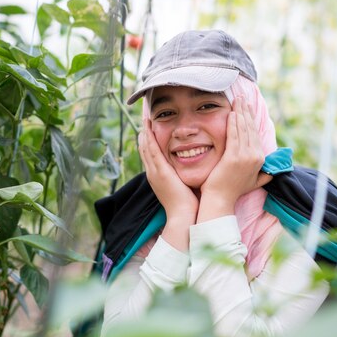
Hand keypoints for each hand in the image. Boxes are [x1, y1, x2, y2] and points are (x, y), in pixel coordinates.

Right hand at [138, 120, 198, 250]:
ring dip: (144, 133)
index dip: (149, 141)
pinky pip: (151, 152)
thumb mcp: (182, 185)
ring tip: (144, 119)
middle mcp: (153, 173)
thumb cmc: (187, 204)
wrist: (183, 217)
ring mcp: (154, 172)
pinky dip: (148, 139)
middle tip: (144, 119)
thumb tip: (192, 166)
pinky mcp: (160, 172)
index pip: (151, 155)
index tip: (150, 129)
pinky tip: (147, 129)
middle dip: (144, 134)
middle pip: (145, 149)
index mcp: (158, 176)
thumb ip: (183, 175)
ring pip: (146, 148)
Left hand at [198, 97, 264, 220]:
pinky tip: (231, 112)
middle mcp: (255, 156)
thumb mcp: (253, 183)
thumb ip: (263, 175)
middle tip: (242, 97)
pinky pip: (234, 135)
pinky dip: (233, 122)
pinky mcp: (234, 157)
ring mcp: (245, 156)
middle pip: (250, 128)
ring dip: (240, 112)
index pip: (255, 134)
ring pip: (243, 129)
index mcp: (260, 160)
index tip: (247, 107)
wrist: (221, 200)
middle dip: (246, 110)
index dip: (251, 119)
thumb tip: (271, 172)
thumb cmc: (233, 191)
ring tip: (237, 99)